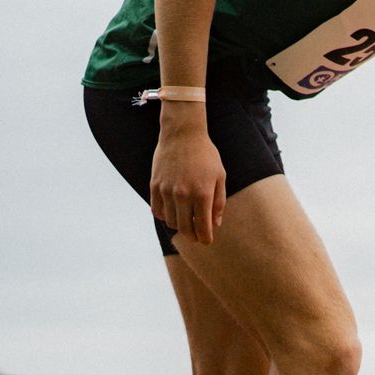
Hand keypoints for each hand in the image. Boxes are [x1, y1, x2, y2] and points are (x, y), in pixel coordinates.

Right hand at [150, 116, 226, 243]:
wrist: (182, 134)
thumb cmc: (206, 155)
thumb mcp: (220, 176)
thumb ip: (218, 202)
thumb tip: (215, 224)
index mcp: (202, 193)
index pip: (202, 227)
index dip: (205, 238)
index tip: (206, 241)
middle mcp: (182, 195)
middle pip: (184, 228)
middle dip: (192, 236)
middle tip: (196, 235)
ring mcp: (166, 191)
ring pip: (170, 221)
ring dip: (179, 225)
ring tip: (186, 221)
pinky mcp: (154, 186)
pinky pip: (157, 211)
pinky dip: (164, 216)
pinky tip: (172, 212)